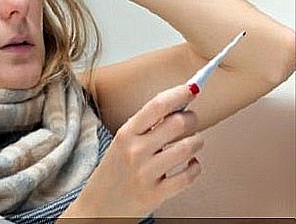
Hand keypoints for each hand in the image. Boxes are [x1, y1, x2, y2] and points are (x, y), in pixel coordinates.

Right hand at [69, 84, 203, 218]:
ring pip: (188, 148)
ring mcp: (146, 173)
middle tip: (192, 120)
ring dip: (197, 142)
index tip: (193, 87)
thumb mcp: (121, 143)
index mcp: (125, 134)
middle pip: (177, 123)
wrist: (98, 208)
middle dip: (192, 118)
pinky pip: (189, 175)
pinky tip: (190, 165)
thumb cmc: (113, 172)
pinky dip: (195, 167)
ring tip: (192, 143)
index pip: (157, 106)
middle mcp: (135, 151)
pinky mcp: (156, 195)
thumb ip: (145, 127)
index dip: (179, 93)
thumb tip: (177, 106)